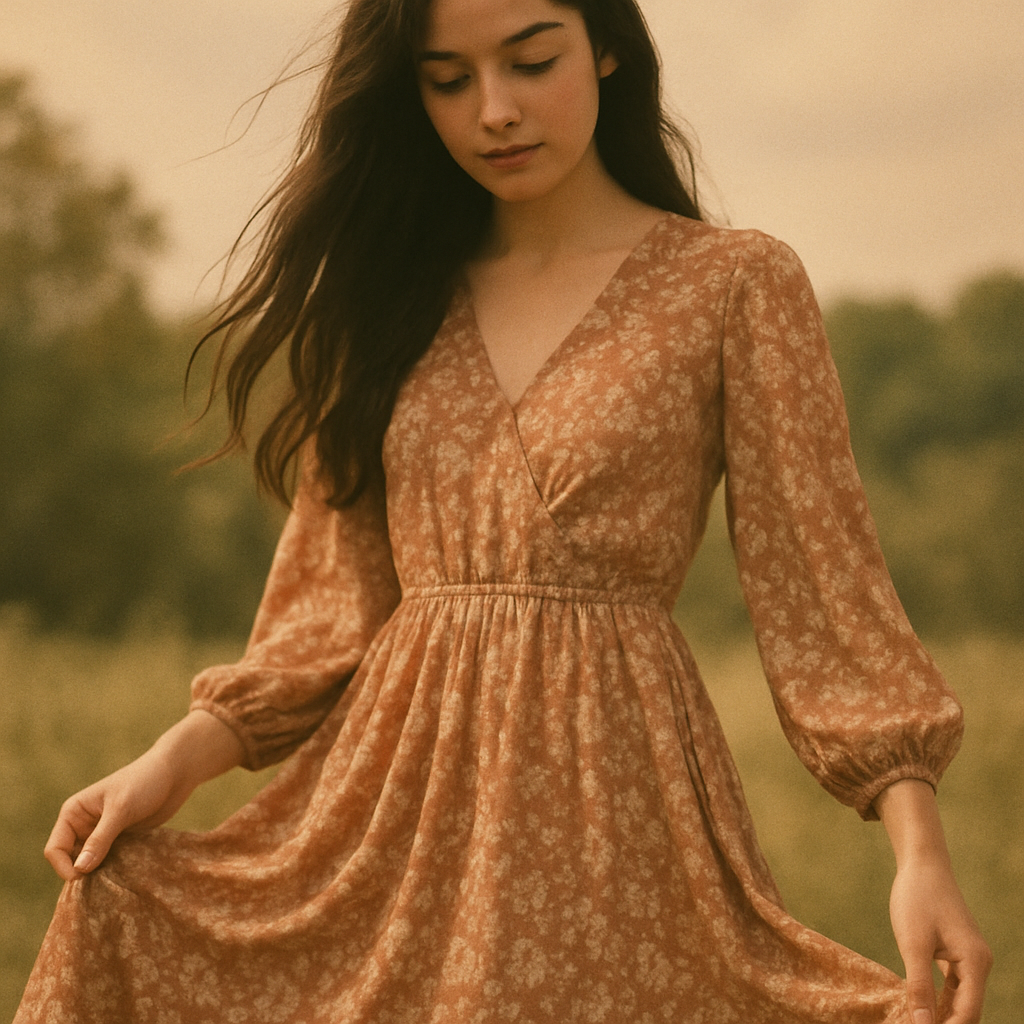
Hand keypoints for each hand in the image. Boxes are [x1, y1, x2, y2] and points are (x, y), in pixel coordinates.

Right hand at [44, 709, 244, 881]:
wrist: (175, 773)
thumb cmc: (145, 782)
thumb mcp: (121, 809)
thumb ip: (100, 839)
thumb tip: (79, 870)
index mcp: (74, 813)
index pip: (55, 849)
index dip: (64, 867)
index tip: (83, 877)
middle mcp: (84, 825)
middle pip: (71, 861)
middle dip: (82, 874)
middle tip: (103, 884)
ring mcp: (103, 834)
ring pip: (91, 864)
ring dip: (100, 874)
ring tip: (116, 881)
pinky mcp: (121, 840)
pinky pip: (110, 862)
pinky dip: (115, 870)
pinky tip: (127, 875)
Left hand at [889, 856, 991, 1023]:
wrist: (921, 863)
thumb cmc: (916, 898)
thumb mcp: (913, 944)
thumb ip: (919, 987)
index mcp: (975, 963)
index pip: (967, 1013)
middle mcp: (979, 963)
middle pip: (967, 1010)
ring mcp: (969, 957)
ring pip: (959, 999)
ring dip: (941, 1015)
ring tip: (916, 1023)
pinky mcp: (956, 951)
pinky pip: (952, 984)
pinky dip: (938, 998)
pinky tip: (920, 1008)